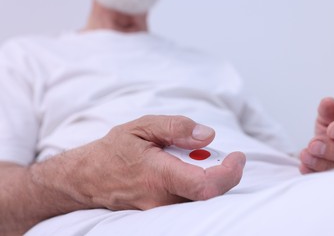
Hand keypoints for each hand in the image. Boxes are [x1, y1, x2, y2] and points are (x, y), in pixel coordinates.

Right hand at [33, 115, 245, 210]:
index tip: (238, 157)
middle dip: (217, 167)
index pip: (206, 186)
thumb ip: (176, 128)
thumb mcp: (141, 127)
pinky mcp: (161, 214)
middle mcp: (162, 199)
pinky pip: (189, 199)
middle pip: (209, 192)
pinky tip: (178, 169)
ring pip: (200, 197)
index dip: (230, 173)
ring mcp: (161, 211)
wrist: (87, 178)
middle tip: (199, 149)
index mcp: (158, 175)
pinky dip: (195, 182)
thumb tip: (207, 135)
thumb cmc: (113, 151)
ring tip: (181, 157)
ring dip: (205, 174)